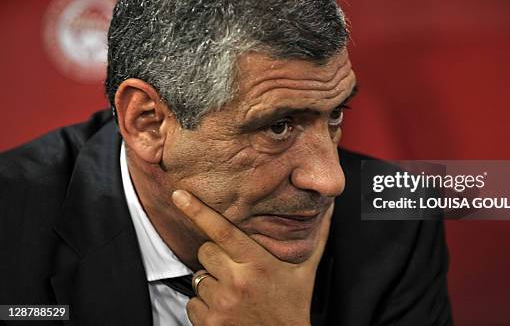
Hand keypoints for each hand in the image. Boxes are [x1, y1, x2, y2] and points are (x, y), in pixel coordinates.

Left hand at [171, 189, 332, 325]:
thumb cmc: (293, 307)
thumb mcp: (306, 272)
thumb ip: (318, 237)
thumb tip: (330, 207)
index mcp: (258, 263)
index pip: (222, 230)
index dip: (198, 210)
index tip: (179, 195)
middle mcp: (237, 281)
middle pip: (206, 250)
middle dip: (217, 256)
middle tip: (236, 268)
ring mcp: (221, 303)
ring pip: (199, 276)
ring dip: (212, 281)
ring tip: (234, 292)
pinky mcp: (210, 322)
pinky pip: (193, 302)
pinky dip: (205, 305)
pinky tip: (225, 309)